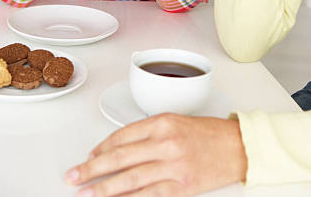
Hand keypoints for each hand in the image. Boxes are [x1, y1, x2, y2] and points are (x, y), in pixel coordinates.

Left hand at [65, 113, 246, 195]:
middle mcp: (165, 143)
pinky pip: (148, 196)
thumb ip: (151, 132)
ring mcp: (172, 166)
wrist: (238, 148)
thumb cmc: (210, 133)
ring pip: (129, 179)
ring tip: (86, 193)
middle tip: (73, 176)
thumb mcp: (178, 121)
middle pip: (120, 157)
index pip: (123, 135)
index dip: (102, 148)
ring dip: (104, 188)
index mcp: (163, 122)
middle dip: (92, 168)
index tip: (89, 156)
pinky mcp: (181, 187)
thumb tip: (122, 148)